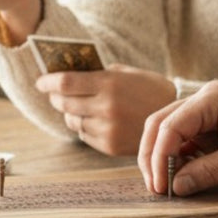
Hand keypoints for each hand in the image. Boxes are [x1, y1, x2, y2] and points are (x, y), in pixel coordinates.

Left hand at [37, 64, 176, 155]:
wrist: (177, 118)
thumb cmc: (151, 89)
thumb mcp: (128, 73)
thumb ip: (101, 73)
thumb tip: (72, 72)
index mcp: (109, 83)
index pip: (65, 82)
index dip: (48, 81)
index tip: (40, 81)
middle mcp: (105, 107)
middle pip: (64, 102)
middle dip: (55, 97)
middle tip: (54, 93)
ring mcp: (107, 128)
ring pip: (72, 121)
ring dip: (70, 113)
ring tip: (77, 107)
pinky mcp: (110, 145)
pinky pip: (84, 135)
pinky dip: (84, 127)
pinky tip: (94, 120)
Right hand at [137, 81, 217, 195]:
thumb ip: (209, 171)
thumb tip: (177, 188)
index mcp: (212, 99)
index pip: (170, 126)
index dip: (160, 157)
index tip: (161, 187)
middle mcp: (205, 99)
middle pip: (161, 124)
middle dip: (154, 156)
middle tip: (156, 188)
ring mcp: (208, 110)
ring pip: (169, 131)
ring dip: (164, 157)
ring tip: (167, 186)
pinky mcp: (213, 123)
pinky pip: (186, 138)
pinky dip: (179, 156)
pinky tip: (181, 176)